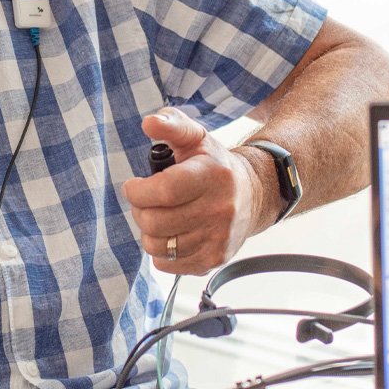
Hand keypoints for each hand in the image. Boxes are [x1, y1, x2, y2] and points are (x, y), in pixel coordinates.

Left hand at [121, 107, 262, 273]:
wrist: (254, 194)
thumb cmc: (214, 165)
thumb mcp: (196, 137)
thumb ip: (171, 125)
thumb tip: (149, 123)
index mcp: (213, 175)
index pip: (165, 190)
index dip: (138, 191)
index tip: (134, 186)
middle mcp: (220, 209)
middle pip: (156, 222)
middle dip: (140, 211)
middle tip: (145, 202)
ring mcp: (218, 237)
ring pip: (158, 246)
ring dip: (149, 232)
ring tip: (159, 216)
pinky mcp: (215, 259)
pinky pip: (168, 265)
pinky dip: (161, 252)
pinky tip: (171, 233)